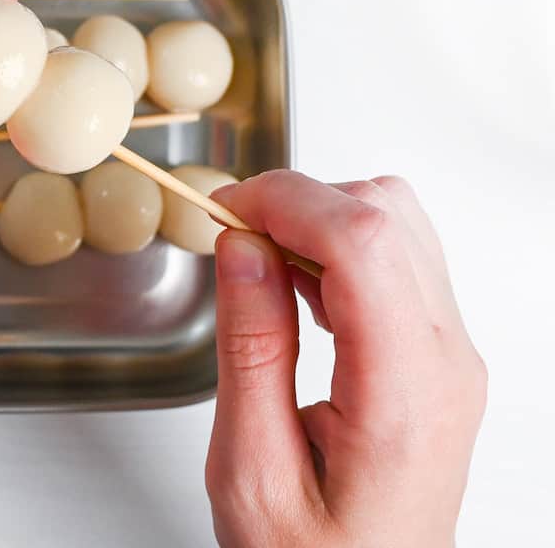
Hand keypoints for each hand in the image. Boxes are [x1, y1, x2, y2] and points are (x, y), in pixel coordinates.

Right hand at [205, 171, 486, 546]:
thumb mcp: (252, 469)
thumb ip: (250, 350)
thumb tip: (242, 247)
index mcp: (405, 393)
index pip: (363, 241)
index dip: (285, 201)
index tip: (222, 210)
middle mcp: (445, 363)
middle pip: (387, 215)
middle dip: (297, 202)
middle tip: (231, 236)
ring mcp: (449, 355)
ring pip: (397, 223)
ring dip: (317, 219)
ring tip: (257, 262)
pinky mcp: (436, 355)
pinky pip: (396, 259)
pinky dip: (336, 246)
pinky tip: (290, 282)